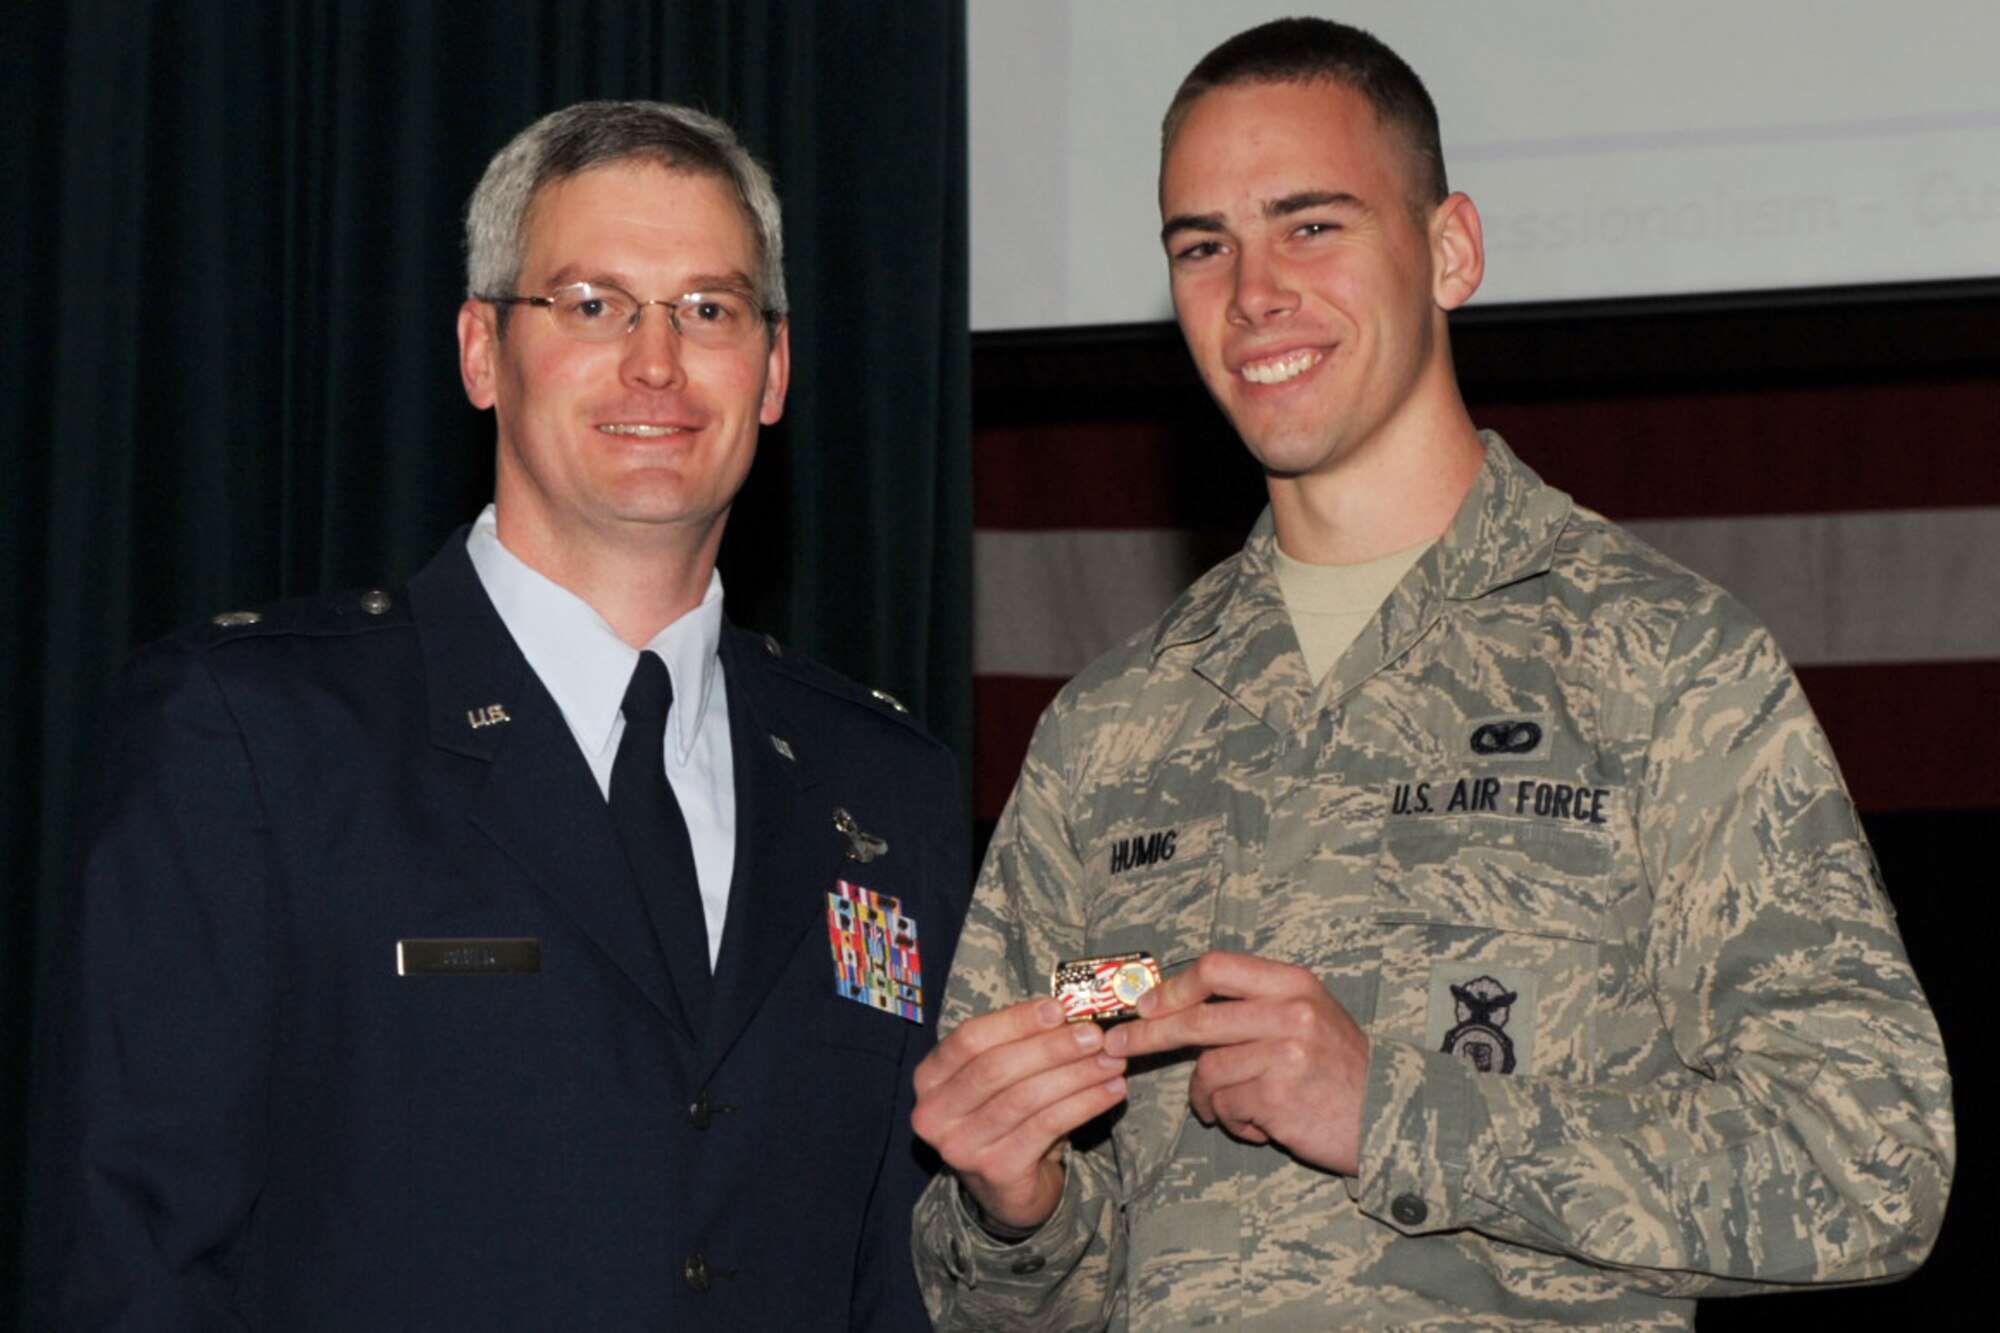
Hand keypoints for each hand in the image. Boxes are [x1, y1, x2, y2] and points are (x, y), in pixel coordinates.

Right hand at [912, 998, 1128, 1230]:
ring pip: (1025, 1098)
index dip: (1015, 1020)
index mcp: (929, 1078)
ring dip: (1076, 1075)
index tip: (1058, 1009)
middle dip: (1051, 1047)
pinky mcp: (995, 1170)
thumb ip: (1019, 1043)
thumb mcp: (999, 1077)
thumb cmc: (1004, 1116)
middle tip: (1094, 1035)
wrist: (1007, 1189)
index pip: (969, 1039)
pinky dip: (1085, 1104)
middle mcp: (934, 1114)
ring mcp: (961, 1146)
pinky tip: (1111, 1091)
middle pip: (996, 1068)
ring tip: (1112, 1061)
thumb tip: (1065, 1013)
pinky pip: (1047, 1127)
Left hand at [1102, 951, 1369, 1174]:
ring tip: (1234, 1109)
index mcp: (1293, 982)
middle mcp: (1290, 1010)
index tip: (1145, 1006)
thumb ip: (1254, 1004)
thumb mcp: (1308, 1015)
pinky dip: (1232, 1121)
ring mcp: (1285, 1052)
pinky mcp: (1278, 1094)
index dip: (1173, 988)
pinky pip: (1225, 1106)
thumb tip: (1175, 1003)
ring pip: (1207, 1071)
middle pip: (1196, 1018)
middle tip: (1117, 1049)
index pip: (1217, 968)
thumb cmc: (1338, 1069)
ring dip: (1209, 1098)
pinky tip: (1260, 1124)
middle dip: (1147, 1036)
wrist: (1390, 1117)